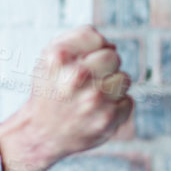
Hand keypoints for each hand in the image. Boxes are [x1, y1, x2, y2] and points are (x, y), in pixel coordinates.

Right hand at [0, 26, 133, 170]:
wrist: (42, 133)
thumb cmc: (51, 90)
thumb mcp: (49, 57)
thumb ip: (78, 38)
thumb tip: (111, 45)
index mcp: (59, 57)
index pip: (96, 37)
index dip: (93, 48)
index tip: (83, 60)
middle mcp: (76, 77)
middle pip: (113, 56)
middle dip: (105, 66)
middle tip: (90, 80)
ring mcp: (94, 99)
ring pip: (124, 79)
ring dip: (113, 87)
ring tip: (93, 97)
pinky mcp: (108, 119)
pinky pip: (128, 102)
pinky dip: (117, 107)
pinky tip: (97, 112)